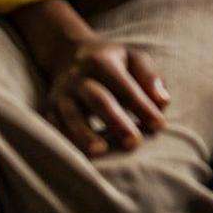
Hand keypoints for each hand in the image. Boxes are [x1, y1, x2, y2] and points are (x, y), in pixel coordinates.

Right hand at [43, 38, 168, 155]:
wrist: (67, 54)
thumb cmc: (112, 61)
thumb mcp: (134, 59)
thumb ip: (150, 78)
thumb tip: (162, 103)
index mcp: (102, 62)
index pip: (125, 86)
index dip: (142, 106)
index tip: (159, 125)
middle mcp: (78, 78)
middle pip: (98, 100)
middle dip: (116, 122)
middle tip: (134, 143)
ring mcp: (61, 95)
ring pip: (71, 116)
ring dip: (84, 135)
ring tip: (100, 151)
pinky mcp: (49, 110)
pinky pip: (54, 128)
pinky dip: (65, 142)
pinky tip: (79, 157)